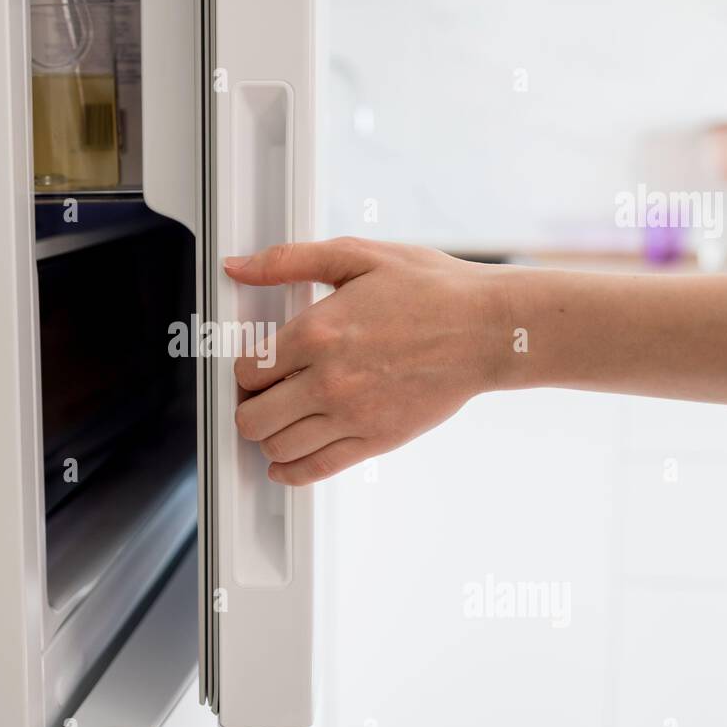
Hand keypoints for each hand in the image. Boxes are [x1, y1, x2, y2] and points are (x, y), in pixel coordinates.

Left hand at [225, 237, 506, 484]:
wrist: (488, 329)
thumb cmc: (431, 289)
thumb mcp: (357, 256)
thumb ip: (289, 260)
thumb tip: (238, 266)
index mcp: (317, 332)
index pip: (247, 370)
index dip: (245, 370)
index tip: (258, 366)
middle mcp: (328, 380)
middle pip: (253, 418)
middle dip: (249, 407)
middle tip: (262, 396)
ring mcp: (352, 416)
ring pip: (276, 448)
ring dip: (268, 436)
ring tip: (281, 419)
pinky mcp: (375, 440)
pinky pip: (314, 470)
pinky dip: (289, 471)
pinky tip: (286, 460)